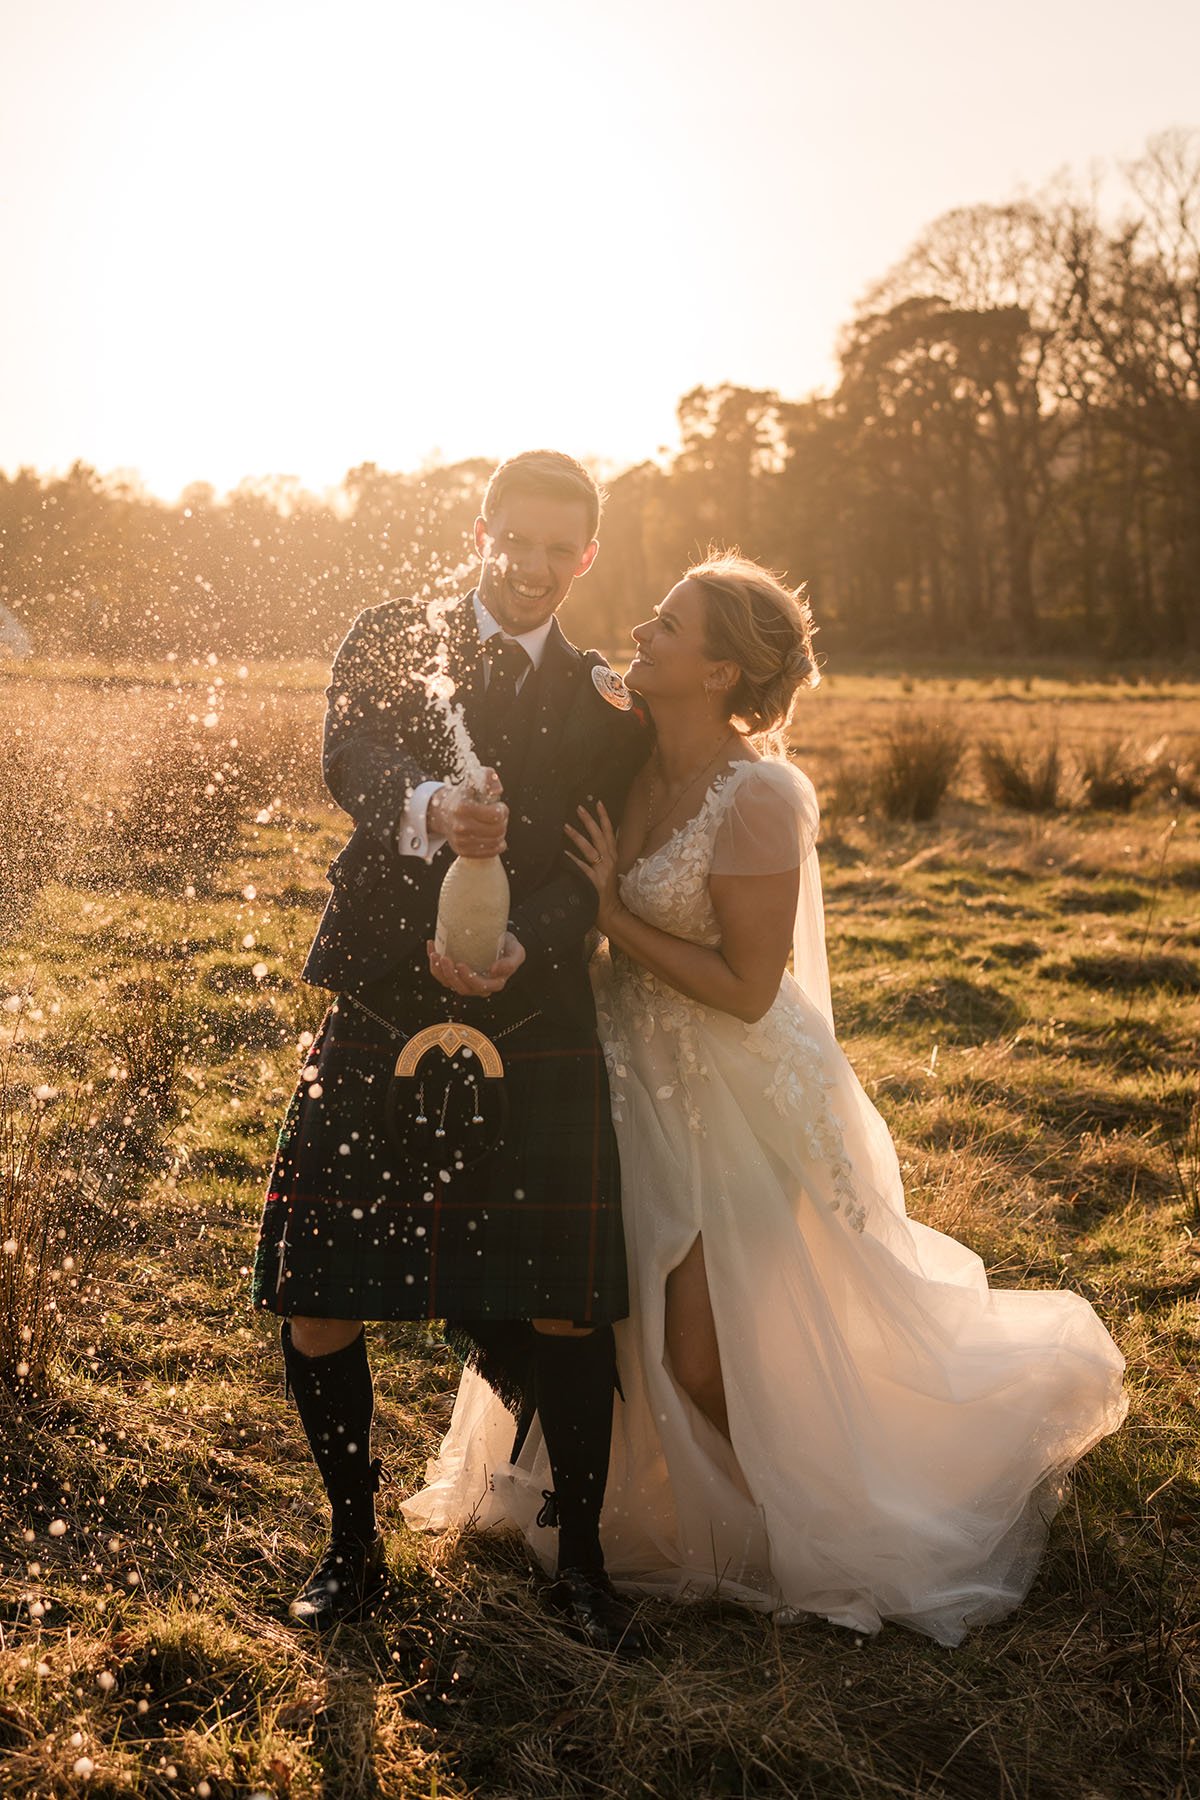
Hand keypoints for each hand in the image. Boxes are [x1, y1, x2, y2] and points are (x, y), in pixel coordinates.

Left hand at [426, 931, 525, 995]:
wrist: (499, 940)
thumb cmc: (508, 947)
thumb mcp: (517, 952)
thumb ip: (511, 963)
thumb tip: (494, 970)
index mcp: (493, 983)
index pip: (480, 987)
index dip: (468, 979)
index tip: (460, 964)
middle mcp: (478, 986)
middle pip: (461, 988)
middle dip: (450, 975)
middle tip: (444, 958)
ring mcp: (464, 982)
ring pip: (448, 983)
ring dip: (438, 971)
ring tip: (435, 954)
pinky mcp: (454, 974)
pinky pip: (441, 974)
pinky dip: (434, 962)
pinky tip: (432, 946)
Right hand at [429, 769, 507, 857]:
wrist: (443, 812)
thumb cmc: (465, 794)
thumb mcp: (474, 779)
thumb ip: (488, 777)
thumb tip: (498, 791)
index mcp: (463, 807)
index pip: (496, 815)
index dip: (503, 810)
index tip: (498, 806)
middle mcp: (460, 826)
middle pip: (498, 830)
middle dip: (503, 821)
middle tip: (497, 816)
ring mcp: (460, 841)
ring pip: (496, 842)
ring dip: (500, 833)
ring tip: (494, 825)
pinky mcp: (462, 851)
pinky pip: (490, 852)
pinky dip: (497, 845)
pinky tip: (494, 837)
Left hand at [563, 801, 621, 929]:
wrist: (614, 912)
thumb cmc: (609, 891)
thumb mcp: (608, 870)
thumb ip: (603, 856)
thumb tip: (594, 843)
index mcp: (613, 856)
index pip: (609, 832)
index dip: (604, 817)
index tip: (598, 803)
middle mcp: (610, 861)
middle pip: (599, 836)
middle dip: (589, 821)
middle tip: (579, 808)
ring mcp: (603, 871)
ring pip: (590, 849)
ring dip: (578, 837)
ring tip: (566, 826)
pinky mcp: (596, 881)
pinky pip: (583, 868)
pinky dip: (575, 860)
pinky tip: (565, 853)